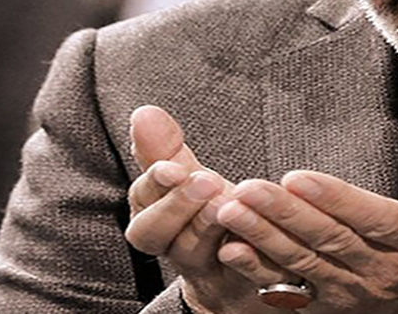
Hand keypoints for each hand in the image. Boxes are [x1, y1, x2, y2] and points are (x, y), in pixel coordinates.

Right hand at [124, 105, 280, 313]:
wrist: (242, 273)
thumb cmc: (212, 214)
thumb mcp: (188, 179)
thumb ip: (166, 150)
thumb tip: (143, 112)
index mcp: (156, 217)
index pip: (142, 202)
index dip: (154, 186)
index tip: (172, 168)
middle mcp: (173, 246)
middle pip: (155, 235)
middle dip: (176, 207)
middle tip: (205, 181)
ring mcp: (204, 270)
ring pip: (193, 254)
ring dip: (206, 227)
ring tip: (226, 204)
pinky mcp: (238, 284)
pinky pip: (239, 275)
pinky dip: (246, 258)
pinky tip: (254, 239)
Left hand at [215, 126, 397, 312]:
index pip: (379, 221)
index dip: (338, 200)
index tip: (299, 176)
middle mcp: (388, 273)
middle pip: (331, 242)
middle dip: (285, 215)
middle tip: (246, 188)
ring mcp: (358, 293)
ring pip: (306, 264)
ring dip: (265, 237)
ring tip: (231, 209)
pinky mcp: (335, 303)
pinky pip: (294, 292)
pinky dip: (261, 273)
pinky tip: (233, 251)